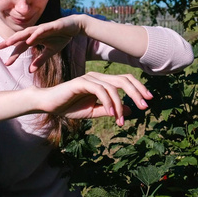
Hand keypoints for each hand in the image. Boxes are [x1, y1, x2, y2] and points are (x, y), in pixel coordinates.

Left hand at [0, 16, 81, 70]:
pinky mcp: (52, 26)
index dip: (14, 54)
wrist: (74, 27)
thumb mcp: (51, 51)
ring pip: (28, 32)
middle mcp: (36, 33)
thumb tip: (30, 71)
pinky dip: (35, 34)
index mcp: (35, 39)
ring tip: (9, 42)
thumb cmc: (61, 37)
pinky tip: (29, 40)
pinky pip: (41, 30)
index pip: (21, 47)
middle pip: (20, 38)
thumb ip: (40, 60)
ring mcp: (43, 28)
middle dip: (9, 42)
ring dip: (18, 37)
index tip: (6, 63)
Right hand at [36, 72, 152, 125]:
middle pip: (124, 80)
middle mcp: (98, 77)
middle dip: (137, 93)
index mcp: (102, 82)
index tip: (148, 101)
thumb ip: (109, 110)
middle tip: (145, 107)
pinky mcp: (81, 82)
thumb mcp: (93, 112)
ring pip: (113, 87)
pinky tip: (111, 114)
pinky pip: (100, 90)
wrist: (49, 104)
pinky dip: (108, 102)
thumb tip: (130, 112)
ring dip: (120, 105)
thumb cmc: (69, 107)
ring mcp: (90, 78)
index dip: (138, 88)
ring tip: (120, 120)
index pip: (125, 80)